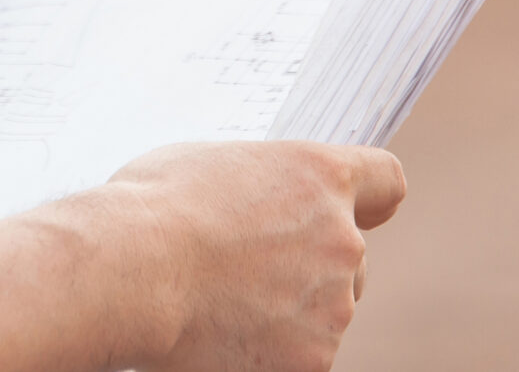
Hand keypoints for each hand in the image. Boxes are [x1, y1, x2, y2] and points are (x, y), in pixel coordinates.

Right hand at [0, 140, 404, 371]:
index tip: (358, 210)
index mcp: (320, 177)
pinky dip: (269, 351)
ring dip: (289, 310)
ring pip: (325, 311)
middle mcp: (342, 241)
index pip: (387, 182)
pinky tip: (221, 335)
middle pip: (351, 257)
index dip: (368, 199)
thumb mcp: (211, 166)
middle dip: (311, 264)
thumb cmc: (152, 207)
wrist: (131, 273)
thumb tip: (258, 204)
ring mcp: (332, 307)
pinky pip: (301, 355)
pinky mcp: (311, 361)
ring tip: (221, 302)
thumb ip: (259, 185)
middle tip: (249, 269)